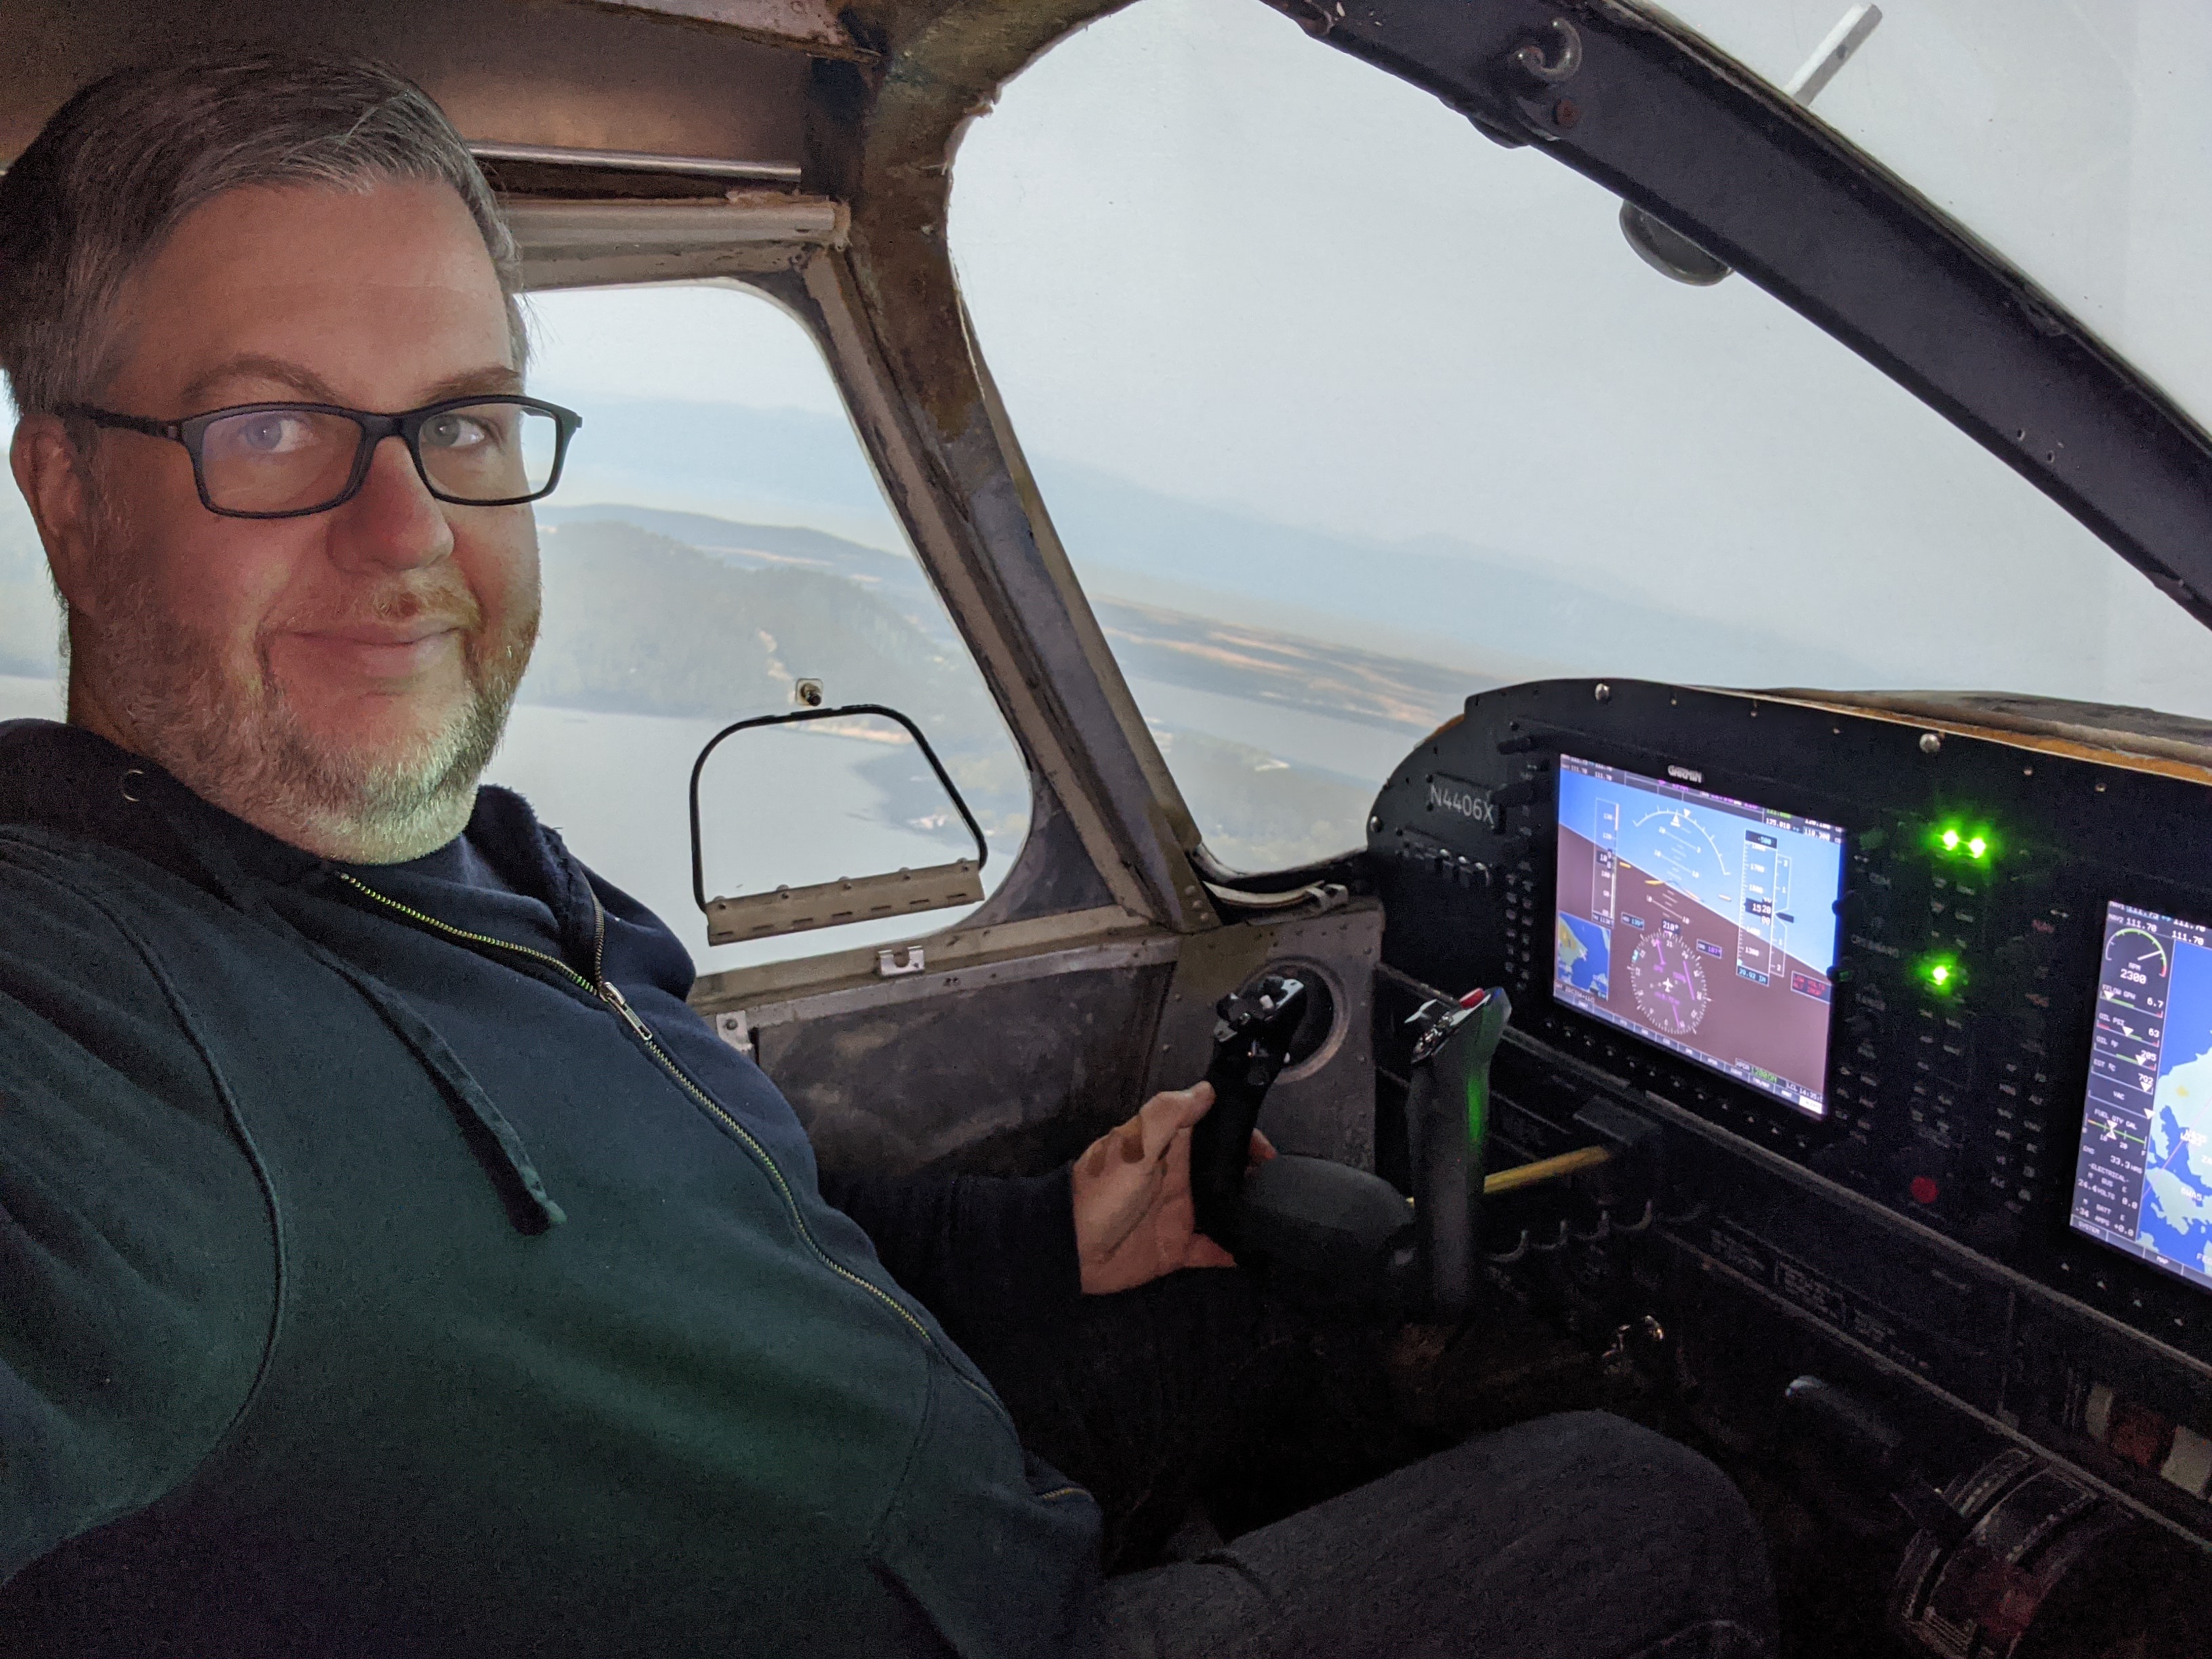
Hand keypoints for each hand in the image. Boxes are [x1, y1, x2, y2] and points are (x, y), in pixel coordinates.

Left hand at [1071, 1081, 1274, 1295]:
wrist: (1070, 1248)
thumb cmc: (1101, 1191)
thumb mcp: (1132, 1144)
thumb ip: (1168, 1115)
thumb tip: (1207, 1088)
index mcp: (1167, 1147)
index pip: (1211, 1131)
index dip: (1240, 1134)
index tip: (1269, 1148)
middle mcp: (1179, 1177)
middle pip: (1224, 1171)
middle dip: (1253, 1175)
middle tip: (1285, 1185)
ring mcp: (1180, 1213)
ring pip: (1225, 1208)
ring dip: (1247, 1211)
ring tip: (1280, 1216)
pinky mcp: (1178, 1247)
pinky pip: (1213, 1249)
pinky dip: (1233, 1251)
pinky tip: (1257, 1253)